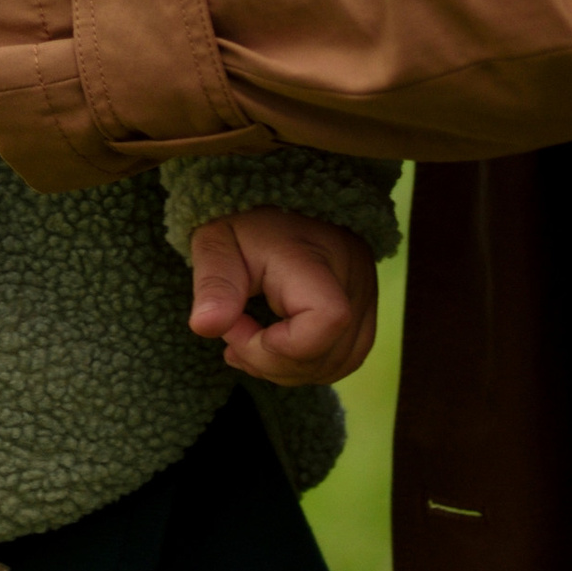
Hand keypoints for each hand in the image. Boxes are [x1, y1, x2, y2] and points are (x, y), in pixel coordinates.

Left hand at [187, 209, 379, 387]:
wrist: (278, 201)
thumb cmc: (244, 221)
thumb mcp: (217, 242)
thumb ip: (214, 284)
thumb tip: (205, 327)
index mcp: (313, 257)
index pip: (328, 318)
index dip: (281, 346)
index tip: (238, 325)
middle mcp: (352, 276)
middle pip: (326, 355)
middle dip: (269, 361)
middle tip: (233, 330)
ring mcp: (366, 294)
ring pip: (336, 364)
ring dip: (287, 369)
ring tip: (249, 342)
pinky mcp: (366, 309)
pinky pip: (344, 359)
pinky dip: (308, 365)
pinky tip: (275, 348)